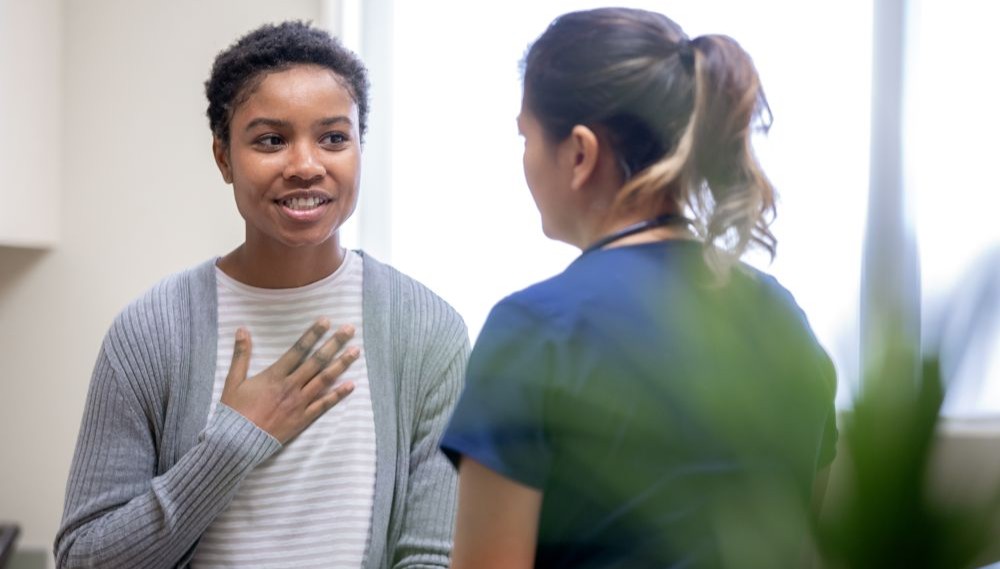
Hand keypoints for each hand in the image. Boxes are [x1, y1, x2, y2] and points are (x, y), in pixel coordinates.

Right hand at [220, 318, 358, 443]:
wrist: (236, 443)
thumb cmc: (234, 412)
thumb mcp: (233, 380)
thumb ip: (241, 354)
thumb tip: (242, 329)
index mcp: (275, 375)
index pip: (298, 349)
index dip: (313, 334)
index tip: (326, 321)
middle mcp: (291, 387)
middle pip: (317, 361)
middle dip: (334, 343)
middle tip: (349, 330)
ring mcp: (299, 403)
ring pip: (324, 380)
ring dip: (341, 364)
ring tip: (356, 352)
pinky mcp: (303, 419)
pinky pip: (324, 405)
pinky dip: (338, 395)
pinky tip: (351, 385)